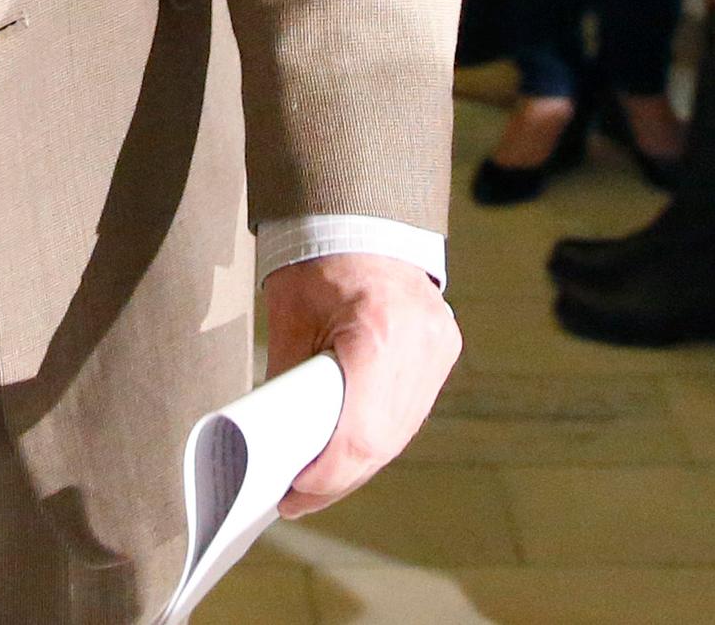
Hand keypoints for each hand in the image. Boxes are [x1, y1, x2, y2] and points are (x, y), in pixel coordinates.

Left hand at [263, 254, 459, 517]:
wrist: (360, 215)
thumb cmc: (315, 262)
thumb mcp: (290, 322)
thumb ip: (289, 384)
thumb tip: (270, 448)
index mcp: (378, 333)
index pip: (358, 434)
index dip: (325, 477)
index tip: (291, 495)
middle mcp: (419, 345)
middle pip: (381, 442)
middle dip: (337, 478)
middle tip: (296, 498)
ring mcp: (439, 347)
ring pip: (400, 432)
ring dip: (359, 463)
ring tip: (316, 484)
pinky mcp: (444, 348)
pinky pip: (411, 410)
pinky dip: (380, 435)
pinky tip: (351, 452)